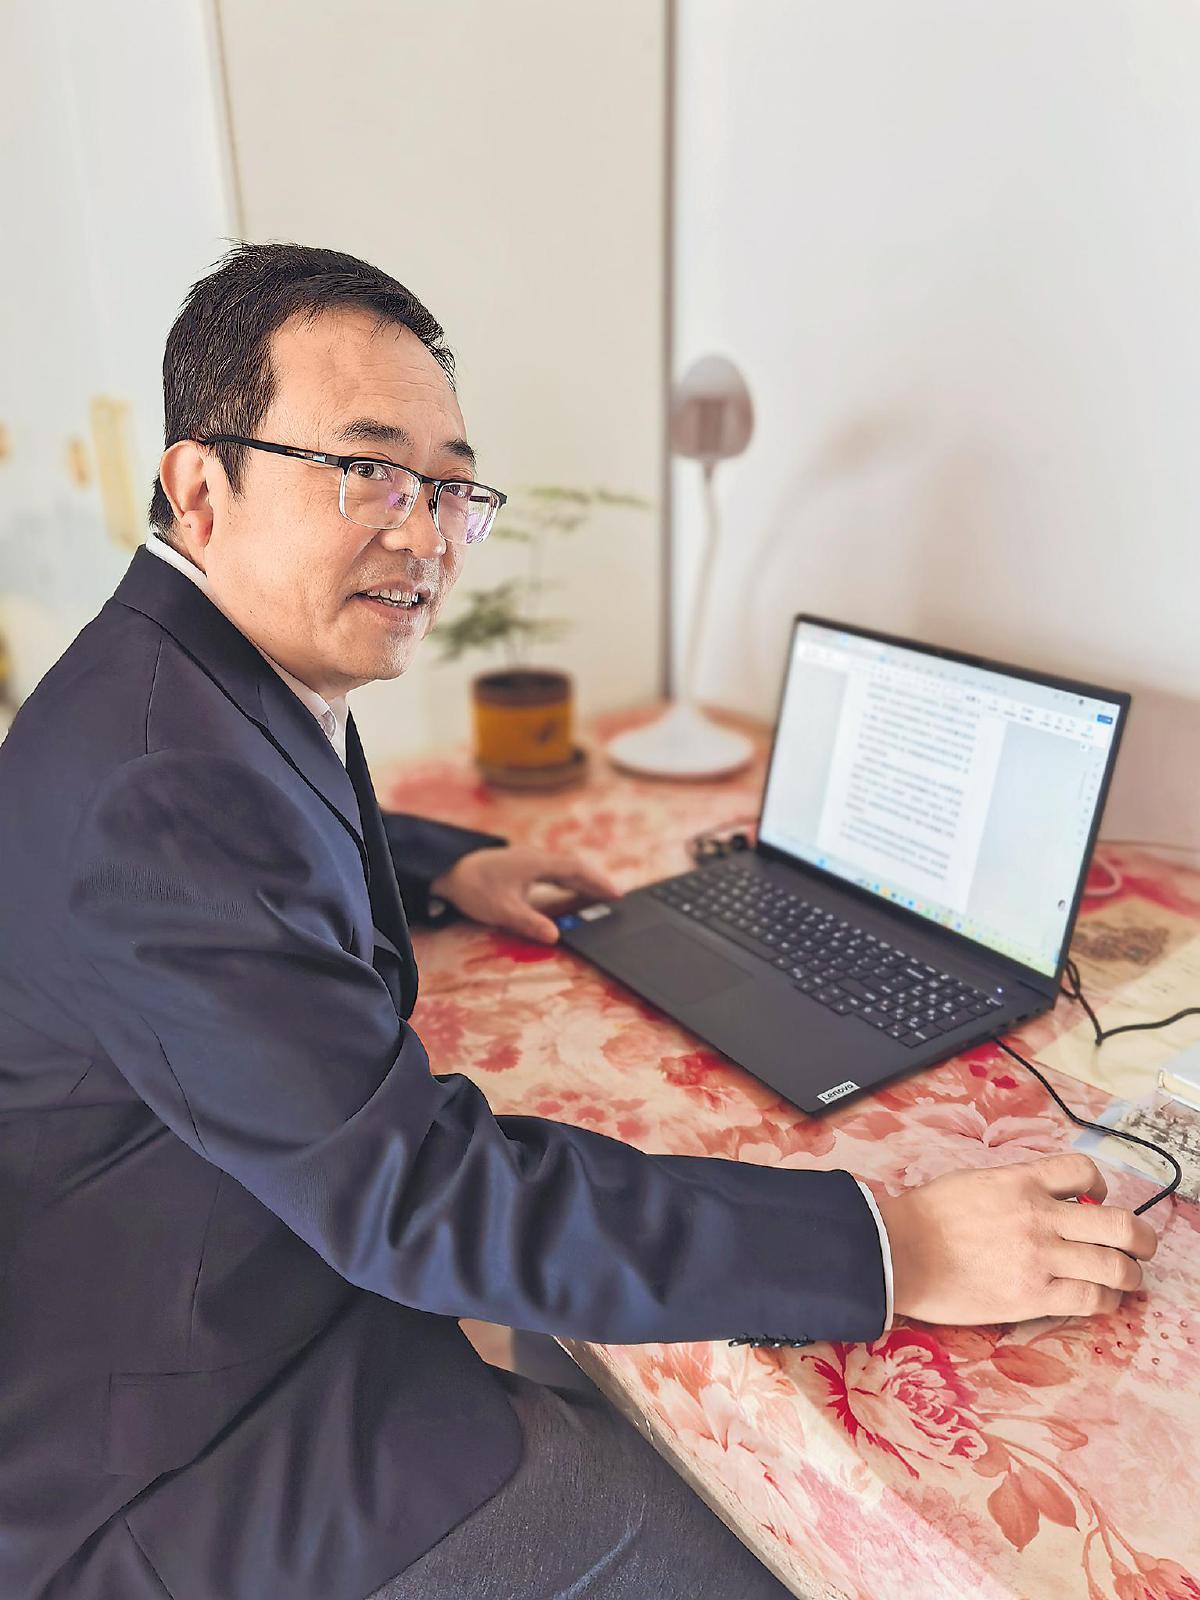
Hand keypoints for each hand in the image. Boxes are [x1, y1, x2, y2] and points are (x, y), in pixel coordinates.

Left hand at [429, 845, 620, 943]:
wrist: (447, 870)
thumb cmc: (474, 888)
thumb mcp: (503, 910)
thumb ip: (530, 923)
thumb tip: (556, 937)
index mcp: (537, 863)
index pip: (576, 871)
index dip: (597, 882)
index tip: (616, 895)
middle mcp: (536, 857)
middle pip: (573, 867)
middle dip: (594, 882)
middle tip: (614, 897)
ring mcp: (527, 859)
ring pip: (562, 867)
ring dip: (581, 880)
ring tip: (597, 895)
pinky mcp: (519, 864)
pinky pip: (552, 869)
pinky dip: (566, 879)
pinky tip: (567, 889)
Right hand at [873, 1153, 1158, 1325]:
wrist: (897, 1251)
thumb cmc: (926, 1217)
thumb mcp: (974, 1181)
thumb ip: (1014, 1187)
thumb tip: (1044, 1199)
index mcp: (1020, 1180)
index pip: (1084, 1172)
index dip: (1101, 1187)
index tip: (1095, 1201)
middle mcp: (1039, 1215)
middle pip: (1119, 1223)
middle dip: (1141, 1238)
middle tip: (1140, 1247)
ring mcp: (1040, 1256)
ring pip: (1115, 1265)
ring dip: (1129, 1274)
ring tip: (1126, 1280)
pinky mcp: (1033, 1295)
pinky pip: (1091, 1299)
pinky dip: (1105, 1301)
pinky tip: (1099, 1300)